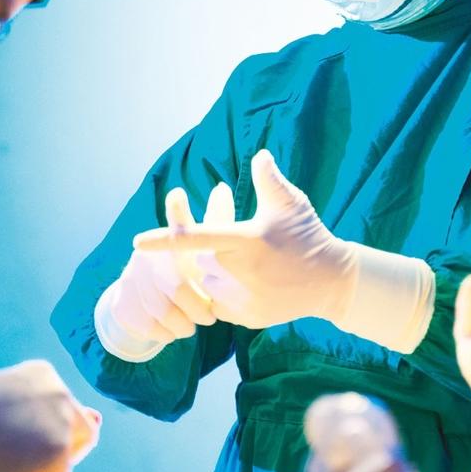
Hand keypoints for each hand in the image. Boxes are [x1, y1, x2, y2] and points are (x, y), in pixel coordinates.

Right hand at [0, 361, 98, 471]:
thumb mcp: (9, 407)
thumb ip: (51, 410)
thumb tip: (100, 421)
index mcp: (44, 374)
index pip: (59, 412)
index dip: (33, 432)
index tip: (1, 429)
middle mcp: (61, 391)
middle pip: (82, 432)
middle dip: (58, 449)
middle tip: (21, 453)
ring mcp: (63, 418)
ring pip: (68, 458)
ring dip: (40, 467)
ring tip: (6, 456)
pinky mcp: (59, 448)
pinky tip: (7, 470)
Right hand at [96, 184, 233, 359]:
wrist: (141, 298)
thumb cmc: (182, 269)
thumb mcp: (199, 250)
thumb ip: (214, 224)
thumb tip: (222, 188)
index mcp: (170, 242)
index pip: (175, 224)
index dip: (177, 210)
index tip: (179, 193)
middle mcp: (146, 256)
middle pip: (175, 284)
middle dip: (197, 306)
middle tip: (210, 317)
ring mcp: (130, 279)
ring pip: (161, 308)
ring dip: (182, 323)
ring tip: (192, 327)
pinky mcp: (121, 302)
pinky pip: (145, 323)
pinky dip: (163, 333)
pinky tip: (172, 332)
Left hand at [134, 150, 357, 329]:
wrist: (333, 281)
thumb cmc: (308, 235)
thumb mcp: (291, 203)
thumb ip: (268, 178)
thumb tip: (259, 154)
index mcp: (246, 240)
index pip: (196, 238)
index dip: (165, 238)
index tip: (137, 242)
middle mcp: (241, 271)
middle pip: (205, 260)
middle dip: (216, 253)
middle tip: (251, 250)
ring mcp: (244, 298)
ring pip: (211, 284)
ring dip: (220, 275)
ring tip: (254, 269)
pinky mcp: (247, 318)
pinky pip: (221, 305)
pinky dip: (228, 294)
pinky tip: (255, 285)